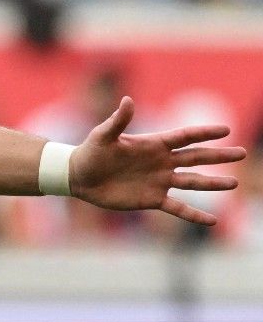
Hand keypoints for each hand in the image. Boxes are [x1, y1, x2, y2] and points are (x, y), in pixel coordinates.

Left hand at [71, 97, 246, 224]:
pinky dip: (194, 214)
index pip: (184, 137)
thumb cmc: (91, 152)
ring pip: (192, 182)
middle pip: (196, 158)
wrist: (79, 177)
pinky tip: (212, 221)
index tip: (225, 130)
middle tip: (241, 153)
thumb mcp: (103, 135)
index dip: (204, 133)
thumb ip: (118, 120)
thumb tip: (127, 100)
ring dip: (212, 184)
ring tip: (233, 184)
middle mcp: (161, 162)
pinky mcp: (152, 199)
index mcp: (153, 144)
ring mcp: (159, 181)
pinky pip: (178, 208)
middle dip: (218, 156)